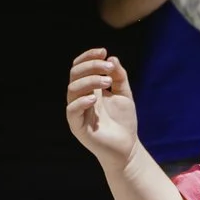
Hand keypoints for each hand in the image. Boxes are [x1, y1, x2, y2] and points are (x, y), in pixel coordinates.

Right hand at [67, 48, 141, 168]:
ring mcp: (78, 111)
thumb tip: (112, 58)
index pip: (80, 67)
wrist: (127, 147)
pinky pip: (72, 110)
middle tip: (109, 68)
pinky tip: (95, 98)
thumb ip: (119, 77)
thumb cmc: (124, 121)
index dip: (88, 57)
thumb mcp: (124, 94)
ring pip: (72, 89)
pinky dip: (81, 101)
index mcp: (89, 88)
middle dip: (91, 66)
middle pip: (74, 74)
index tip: (103, 52)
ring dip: (90, 81)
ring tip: (107, 83)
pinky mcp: (77, 126)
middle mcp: (80, 97)